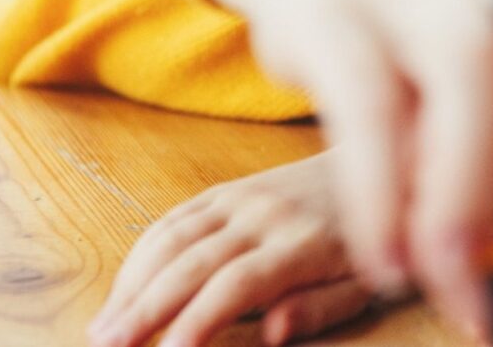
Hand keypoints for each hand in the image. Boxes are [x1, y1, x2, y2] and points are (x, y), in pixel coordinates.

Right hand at [87, 152, 375, 346]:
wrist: (389, 164)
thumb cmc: (378, 240)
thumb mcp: (368, 283)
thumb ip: (320, 308)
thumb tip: (274, 332)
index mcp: (305, 244)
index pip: (238, 285)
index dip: (197, 322)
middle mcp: (267, 215)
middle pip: (192, 262)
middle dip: (144, 308)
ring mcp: (245, 197)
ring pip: (173, 236)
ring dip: (131, 282)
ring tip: (102, 327)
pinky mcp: (231, 188)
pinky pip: (177, 216)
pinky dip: (142, 251)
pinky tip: (123, 286)